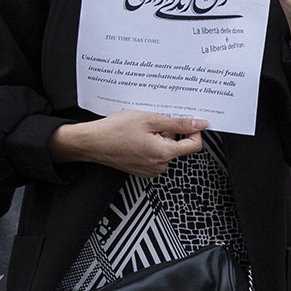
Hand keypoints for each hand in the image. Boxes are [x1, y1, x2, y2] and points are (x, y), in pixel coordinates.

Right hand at [57, 110, 205, 176]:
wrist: (92, 142)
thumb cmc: (115, 131)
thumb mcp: (150, 119)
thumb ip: (178, 123)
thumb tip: (199, 124)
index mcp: (164, 154)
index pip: (194, 145)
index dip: (193, 130)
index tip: (187, 121)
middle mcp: (159, 165)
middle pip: (178, 146)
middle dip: (170, 132)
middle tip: (153, 121)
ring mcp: (149, 170)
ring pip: (165, 150)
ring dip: (159, 138)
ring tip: (141, 129)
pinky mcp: (141, 169)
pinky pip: (154, 155)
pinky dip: (150, 145)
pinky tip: (136, 137)